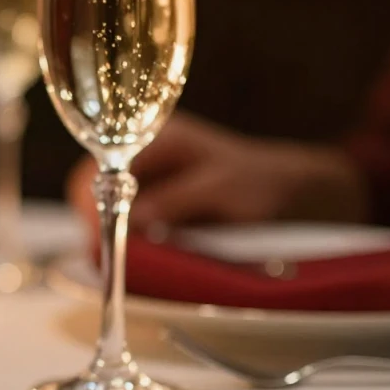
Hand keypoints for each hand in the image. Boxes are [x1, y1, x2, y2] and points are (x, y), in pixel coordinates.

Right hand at [66, 113, 367, 239]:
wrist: (300, 195)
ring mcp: (147, 179)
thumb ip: (173, 202)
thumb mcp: (220, 190)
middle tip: (112, 251)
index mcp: (156, 135)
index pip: (98, 161)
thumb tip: (124, 222)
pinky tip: (138, 252)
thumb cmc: (265, 183)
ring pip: (102, 204)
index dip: (89, 198)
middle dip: (95, 216)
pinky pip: (123, 219)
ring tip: (130, 255)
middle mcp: (143, 151)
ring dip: (108, 229)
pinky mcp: (154, 203)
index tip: (98, 234)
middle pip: (90, 182)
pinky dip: (124, 236)